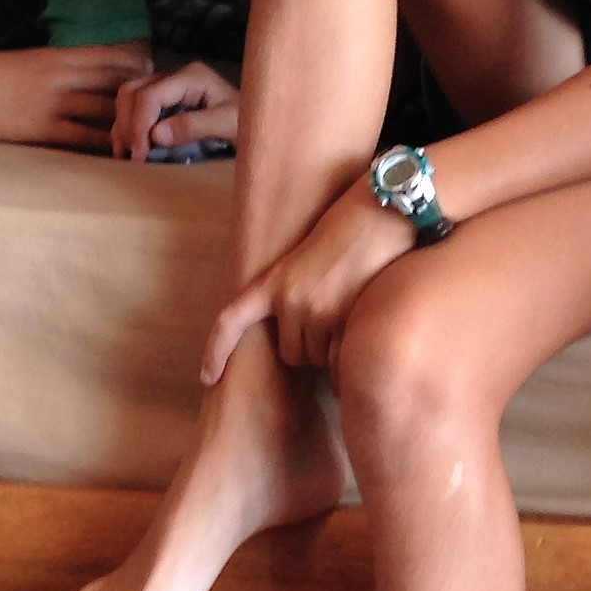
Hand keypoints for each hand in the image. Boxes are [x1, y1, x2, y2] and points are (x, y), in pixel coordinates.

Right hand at [0, 45, 149, 150]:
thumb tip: (81, 74)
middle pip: (116, 83)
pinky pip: (84, 139)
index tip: (154, 74)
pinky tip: (121, 154)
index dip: (137, 66)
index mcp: (58, 56)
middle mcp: (62, 77)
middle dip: (143, 96)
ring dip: (131, 124)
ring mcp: (54, 104)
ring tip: (151, 134)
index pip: (110, 57)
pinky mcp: (43, 130)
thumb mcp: (28, 61)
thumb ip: (57, 66)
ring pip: (106, 112)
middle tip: (163, 108)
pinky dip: (106, 146)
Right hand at [112, 60, 239, 158]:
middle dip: (128, 125)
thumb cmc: (250, 123)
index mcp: (191, 76)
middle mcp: (175, 76)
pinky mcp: (163, 102)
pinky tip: (130, 149)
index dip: (139, 125)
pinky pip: (133, 109)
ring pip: (127, 98)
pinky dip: (126, 128)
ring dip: (123, 126)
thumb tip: (156, 134)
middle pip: (132, 92)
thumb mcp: (229, 125)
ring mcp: (167, 87)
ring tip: (128, 156)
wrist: (259, 126)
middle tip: (134, 157)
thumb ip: (194, 126)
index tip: (140, 155)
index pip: (151, 94)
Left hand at [203, 184, 413, 378]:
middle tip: (331, 314)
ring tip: (350, 312)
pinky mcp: (346, 321)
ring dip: (333, 349)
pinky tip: (362, 327)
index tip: (207, 377)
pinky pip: (341, 361)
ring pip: (318, 360)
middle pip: (291, 354)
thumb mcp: (304, 260)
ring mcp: (318, 312)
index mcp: (272, 281)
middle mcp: (289, 299)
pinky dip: (351, 356)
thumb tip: (295, 344)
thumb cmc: (347, 232)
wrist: (382, 212)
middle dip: (310, 346)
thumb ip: (291, 294)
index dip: (216, 350)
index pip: (231, 321)